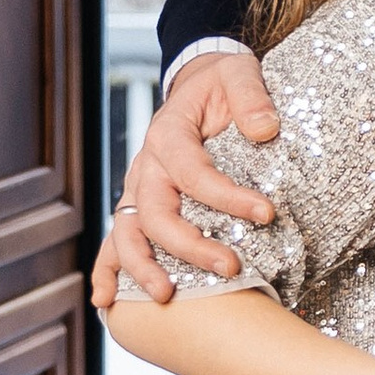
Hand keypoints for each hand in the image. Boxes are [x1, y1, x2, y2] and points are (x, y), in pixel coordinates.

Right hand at [91, 50, 281, 312]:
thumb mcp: (240, 73)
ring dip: (144, 267)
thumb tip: (264, 129)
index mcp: (168, 133)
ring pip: (129, 233)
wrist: (200, 83)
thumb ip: (251, 97)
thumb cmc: (223, 82)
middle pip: (156, 213)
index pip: (193, 172)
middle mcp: (146, 166)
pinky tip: (107, 301)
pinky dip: (108, 270)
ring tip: (166, 295)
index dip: (227, 196)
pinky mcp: (141, 204)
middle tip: (231, 268)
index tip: (267, 213)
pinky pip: (118, 239)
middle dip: (190, 246)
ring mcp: (140, 189)